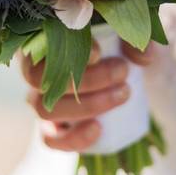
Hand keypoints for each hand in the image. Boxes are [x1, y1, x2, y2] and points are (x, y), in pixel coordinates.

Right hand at [21, 40, 158, 151]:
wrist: (124, 74)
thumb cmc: (119, 44)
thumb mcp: (130, 35)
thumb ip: (136, 38)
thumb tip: (141, 58)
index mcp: (42, 40)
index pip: (38, 44)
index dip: (64, 51)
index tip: (100, 53)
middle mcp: (34, 70)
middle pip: (39, 78)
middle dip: (84, 79)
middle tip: (122, 72)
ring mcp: (40, 100)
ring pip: (45, 109)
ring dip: (86, 105)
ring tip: (123, 94)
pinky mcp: (52, 127)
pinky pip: (50, 139)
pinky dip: (73, 137)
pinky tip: (99, 128)